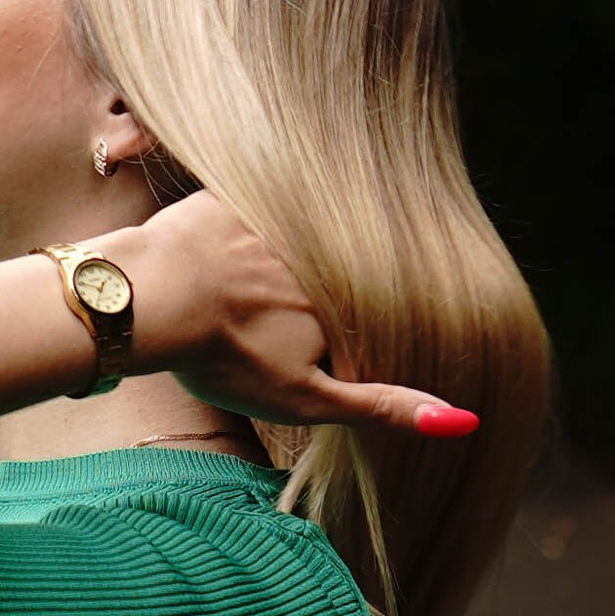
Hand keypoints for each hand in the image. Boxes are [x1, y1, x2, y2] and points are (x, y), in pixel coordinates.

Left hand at [125, 191, 477, 439]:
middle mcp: (318, 251)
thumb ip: (382, 405)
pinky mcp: (228, 194)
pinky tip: (205, 249)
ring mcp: (272, 217)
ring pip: (282, 237)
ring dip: (260, 260)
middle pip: (322, 273)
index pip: (359, 312)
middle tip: (244, 320)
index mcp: (341, 298)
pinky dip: (228, 224)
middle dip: (286, 298)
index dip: (323, 336)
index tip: (283, 347)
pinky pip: (243, 204)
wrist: (151, 298)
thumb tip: (464, 421)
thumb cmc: (224, 354)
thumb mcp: (306, 398)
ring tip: (225, 289)